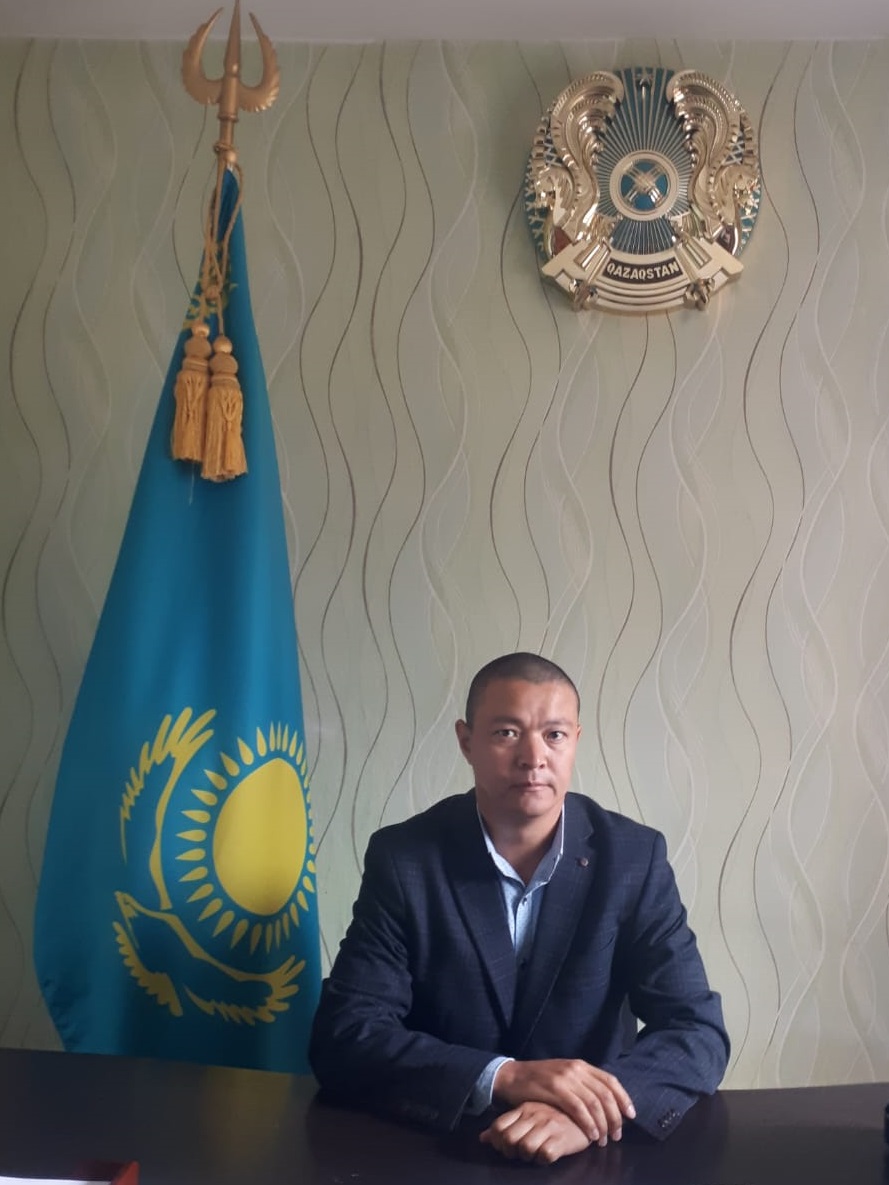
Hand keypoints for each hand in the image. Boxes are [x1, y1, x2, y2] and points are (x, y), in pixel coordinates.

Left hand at [480, 1100, 591, 1162]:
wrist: (588, 1113)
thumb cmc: (556, 1117)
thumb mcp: (530, 1117)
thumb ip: (507, 1126)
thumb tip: (482, 1138)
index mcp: (524, 1108)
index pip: (498, 1127)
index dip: (498, 1142)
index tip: (507, 1148)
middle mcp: (534, 1115)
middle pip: (508, 1140)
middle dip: (511, 1152)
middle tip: (521, 1153)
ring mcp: (548, 1126)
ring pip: (524, 1148)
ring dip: (527, 1157)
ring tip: (535, 1153)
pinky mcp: (562, 1138)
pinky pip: (544, 1155)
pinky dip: (544, 1159)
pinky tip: (549, 1155)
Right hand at [492, 1058, 634, 1144]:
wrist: (513, 1077)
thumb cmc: (540, 1081)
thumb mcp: (564, 1076)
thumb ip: (583, 1085)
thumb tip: (606, 1103)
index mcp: (581, 1065)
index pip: (611, 1080)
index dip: (624, 1098)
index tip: (631, 1116)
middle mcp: (576, 1068)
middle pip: (606, 1094)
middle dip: (615, 1117)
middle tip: (617, 1135)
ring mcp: (565, 1078)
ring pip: (594, 1103)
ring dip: (603, 1124)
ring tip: (604, 1140)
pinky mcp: (554, 1089)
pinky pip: (578, 1108)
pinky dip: (588, 1123)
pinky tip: (591, 1135)